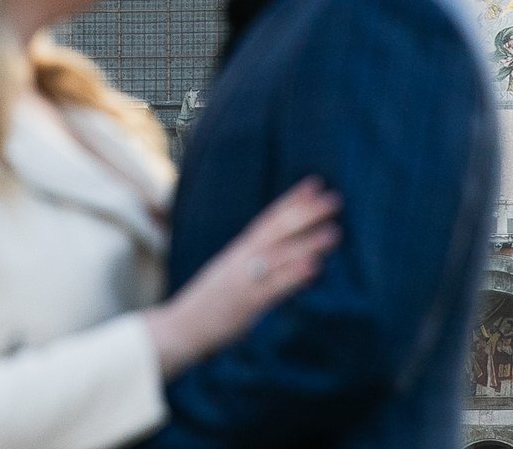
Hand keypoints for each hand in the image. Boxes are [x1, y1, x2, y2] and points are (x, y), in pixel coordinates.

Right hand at [143, 177, 339, 377]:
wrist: (178, 328)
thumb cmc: (208, 305)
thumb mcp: (233, 277)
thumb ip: (258, 265)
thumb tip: (292, 259)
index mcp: (239, 251)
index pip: (269, 219)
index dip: (292, 201)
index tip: (315, 184)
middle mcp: (241, 259)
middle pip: (277, 230)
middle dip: (306, 213)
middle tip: (334, 199)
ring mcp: (243, 279)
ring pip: (279, 255)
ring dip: (308, 242)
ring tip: (335, 231)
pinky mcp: (245, 303)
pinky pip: (273, 286)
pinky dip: (293, 275)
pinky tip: (314, 267)